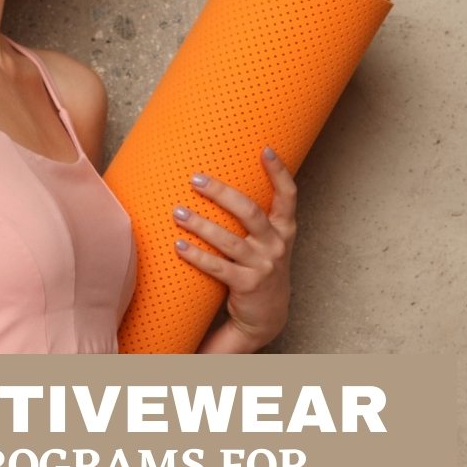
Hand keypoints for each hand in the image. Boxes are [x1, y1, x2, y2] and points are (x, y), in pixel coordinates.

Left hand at [173, 146, 296, 351]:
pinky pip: (217, 267)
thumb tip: (221, 184)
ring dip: (201, 224)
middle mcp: (277, 245)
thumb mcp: (268, 242)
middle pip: (250, 211)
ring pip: (229, 240)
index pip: (288, 195)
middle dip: (222, 193)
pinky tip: (178, 245)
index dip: (279, 172)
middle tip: (196, 179)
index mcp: (284, 229)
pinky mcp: (248, 285)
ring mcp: (263, 266)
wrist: (267, 316)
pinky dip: (196, 255)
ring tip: (178, 212)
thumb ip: (254, 218)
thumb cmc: (261, 269)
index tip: (266, 149)